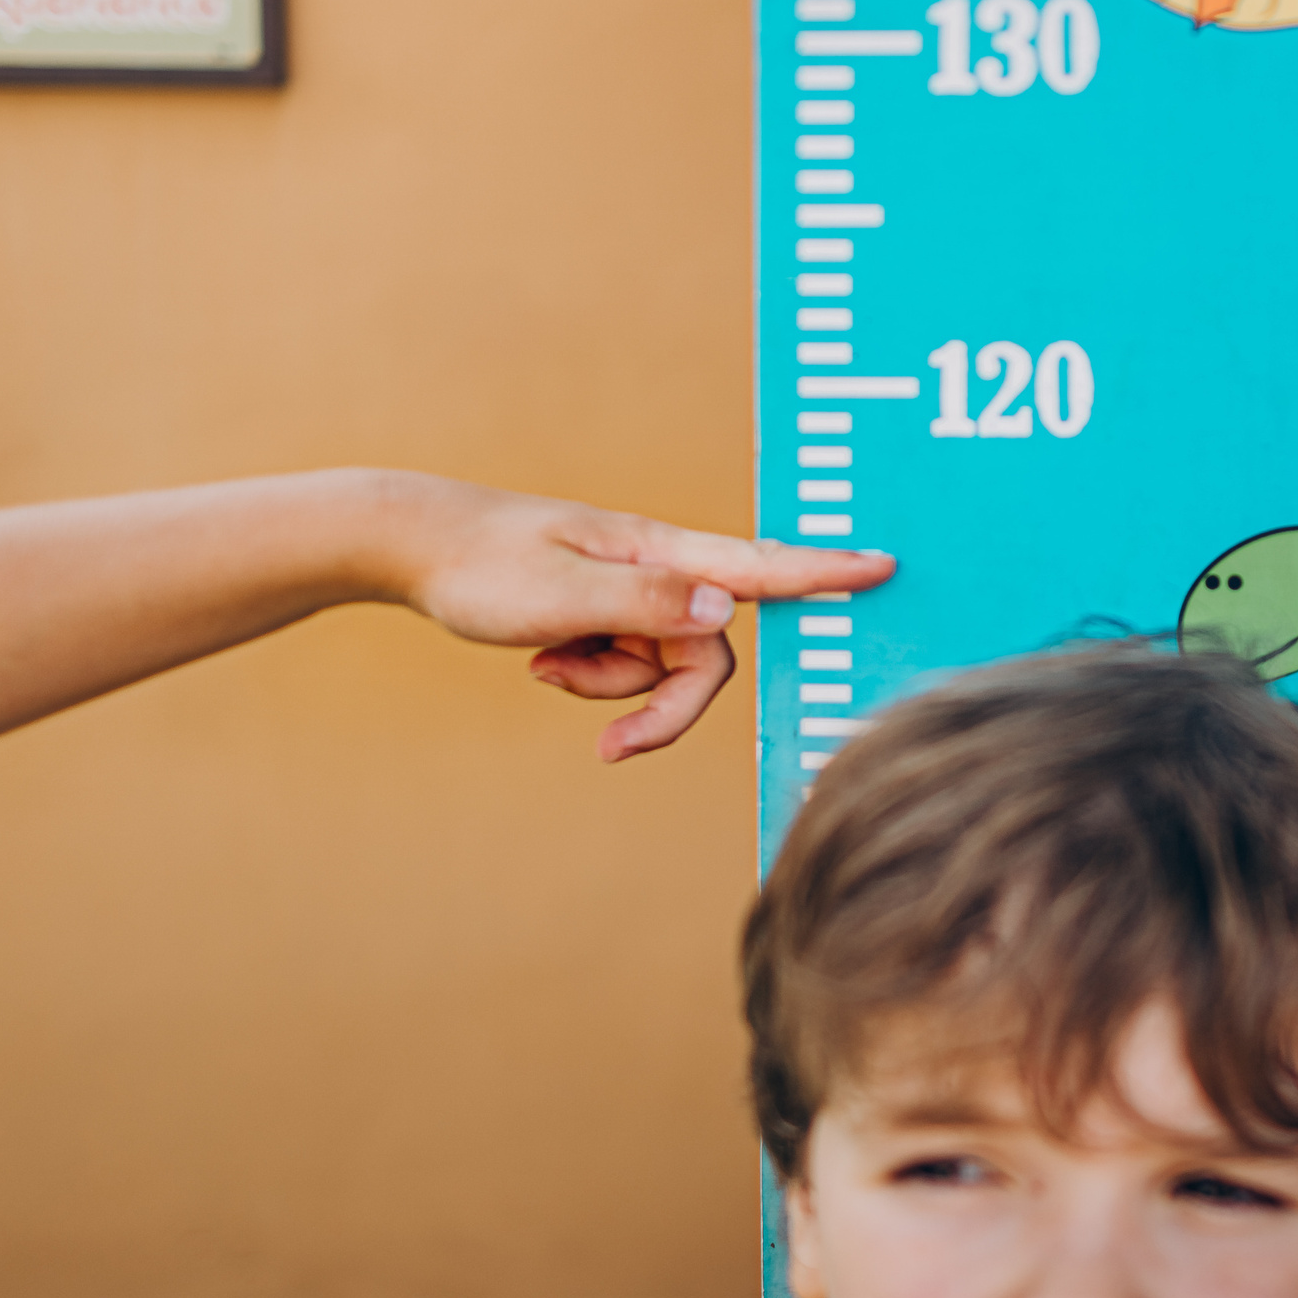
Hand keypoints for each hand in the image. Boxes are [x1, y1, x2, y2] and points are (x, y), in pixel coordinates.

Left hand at [363, 474, 893, 760]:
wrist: (415, 547)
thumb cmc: (482, 565)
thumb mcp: (560, 594)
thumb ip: (644, 606)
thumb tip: (727, 613)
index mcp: (655, 553)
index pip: (756, 566)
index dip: (821, 574)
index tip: (882, 566)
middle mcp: (653, 570)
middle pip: (705, 655)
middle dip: (662, 708)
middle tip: (607, 749)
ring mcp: (626, 592)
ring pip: (660, 666)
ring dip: (610, 688)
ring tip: (548, 668)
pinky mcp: (600, 612)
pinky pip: (623, 663)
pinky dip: (587, 676)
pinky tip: (541, 659)